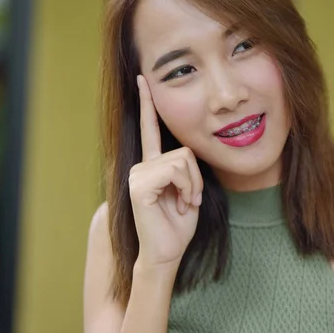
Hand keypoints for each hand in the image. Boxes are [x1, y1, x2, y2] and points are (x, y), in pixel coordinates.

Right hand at [129, 75, 202, 273]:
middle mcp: (141, 165)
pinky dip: (186, 188)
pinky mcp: (140, 184)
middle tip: (188, 201)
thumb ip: (186, 169)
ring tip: (182, 205)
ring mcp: (138, 173)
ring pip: (183, 159)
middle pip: (185, 150)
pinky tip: (178, 206)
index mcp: (152, 165)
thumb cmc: (178, 225)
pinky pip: (176, 170)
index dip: (146, 103)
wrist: (166, 254)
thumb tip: (188, 153)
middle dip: (196, 178)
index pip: (150, 129)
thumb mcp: (188, 191)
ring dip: (193, 185)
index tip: (142, 78)